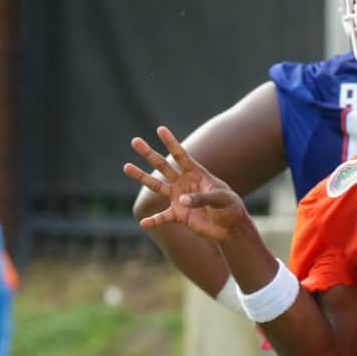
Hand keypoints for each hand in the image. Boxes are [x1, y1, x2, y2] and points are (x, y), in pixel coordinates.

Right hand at [124, 126, 249, 243]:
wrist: (230, 226)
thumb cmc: (230, 206)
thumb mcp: (221, 198)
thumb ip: (203, 198)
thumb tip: (181, 199)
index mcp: (196, 174)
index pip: (181, 155)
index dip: (171, 142)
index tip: (160, 129)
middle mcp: (183, 183)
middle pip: (163, 166)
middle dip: (149, 154)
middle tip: (135, 141)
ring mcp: (178, 198)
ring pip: (156, 186)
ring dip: (142, 177)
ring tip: (126, 166)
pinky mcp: (177, 215)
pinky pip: (162, 218)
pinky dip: (153, 221)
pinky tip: (143, 223)